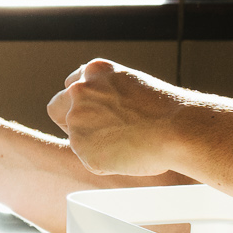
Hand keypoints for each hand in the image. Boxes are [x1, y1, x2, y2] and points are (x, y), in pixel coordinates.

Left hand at [46, 60, 189, 175]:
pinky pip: (90, 159)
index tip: (94, 113)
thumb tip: (105, 112)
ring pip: (75, 137)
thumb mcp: (132, 85)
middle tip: (93, 132)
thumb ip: (109, 94)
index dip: (82, 103)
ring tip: (126, 144)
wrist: (176, 129)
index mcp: (94, 71)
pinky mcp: (82, 148)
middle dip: (68, 119)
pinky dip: (106, 161)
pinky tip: (128, 155)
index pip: (71, 86)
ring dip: (93, 142)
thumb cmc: (166, 110)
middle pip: (56, 107)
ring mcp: (77, 119)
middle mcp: (79, 91)